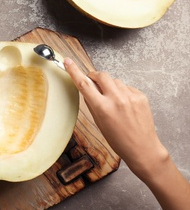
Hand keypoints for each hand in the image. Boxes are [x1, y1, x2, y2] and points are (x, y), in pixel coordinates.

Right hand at [64, 58, 189, 209]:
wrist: (142, 147)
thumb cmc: (118, 140)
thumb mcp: (99, 123)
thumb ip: (92, 103)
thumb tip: (87, 89)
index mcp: (102, 107)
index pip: (83, 84)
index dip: (74, 71)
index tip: (68, 62)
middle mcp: (116, 99)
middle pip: (100, 75)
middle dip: (94, 76)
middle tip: (92, 82)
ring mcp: (130, 96)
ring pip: (114, 80)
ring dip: (109, 85)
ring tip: (112, 100)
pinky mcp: (140, 96)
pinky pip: (126, 86)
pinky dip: (122, 91)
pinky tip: (124, 104)